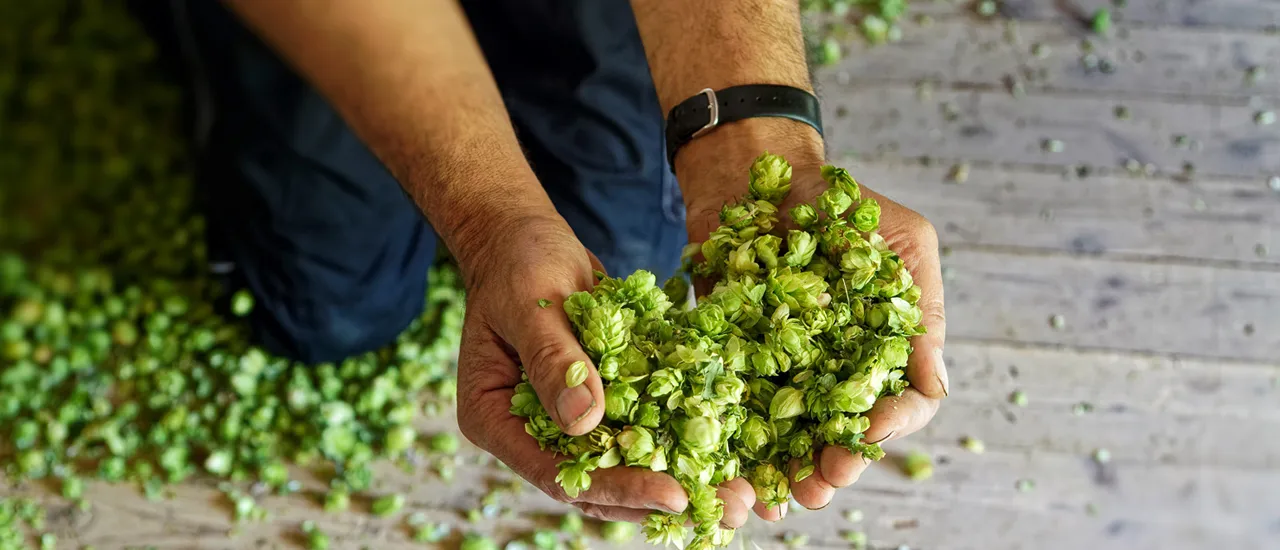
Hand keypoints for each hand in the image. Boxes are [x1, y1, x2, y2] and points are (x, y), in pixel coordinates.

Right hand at [452, 210, 756, 524]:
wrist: (526, 238)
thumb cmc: (518, 261)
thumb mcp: (533, 303)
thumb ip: (555, 360)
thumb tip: (586, 422)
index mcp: (495, 419)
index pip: (558, 472)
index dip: (616, 489)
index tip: (674, 495)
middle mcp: (531, 431)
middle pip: (597, 484)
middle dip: (662, 498)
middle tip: (729, 508)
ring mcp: (567, 420)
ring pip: (626, 466)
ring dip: (682, 478)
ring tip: (741, 495)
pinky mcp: (602, 402)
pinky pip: (643, 430)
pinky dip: (682, 441)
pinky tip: (730, 453)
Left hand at [677, 121, 947, 519]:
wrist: (754, 171)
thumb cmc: (840, 199)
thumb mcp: (903, 239)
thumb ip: (921, 307)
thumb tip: (933, 383)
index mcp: (884, 347)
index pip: (904, 403)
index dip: (892, 423)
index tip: (870, 428)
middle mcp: (838, 369)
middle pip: (846, 436)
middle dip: (839, 464)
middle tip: (824, 480)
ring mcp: (785, 371)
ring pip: (794, 440)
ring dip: (790, 472)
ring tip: (781, 494)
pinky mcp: (732, 365)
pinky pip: (736, 415)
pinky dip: (735, 448)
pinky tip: (730, 470)